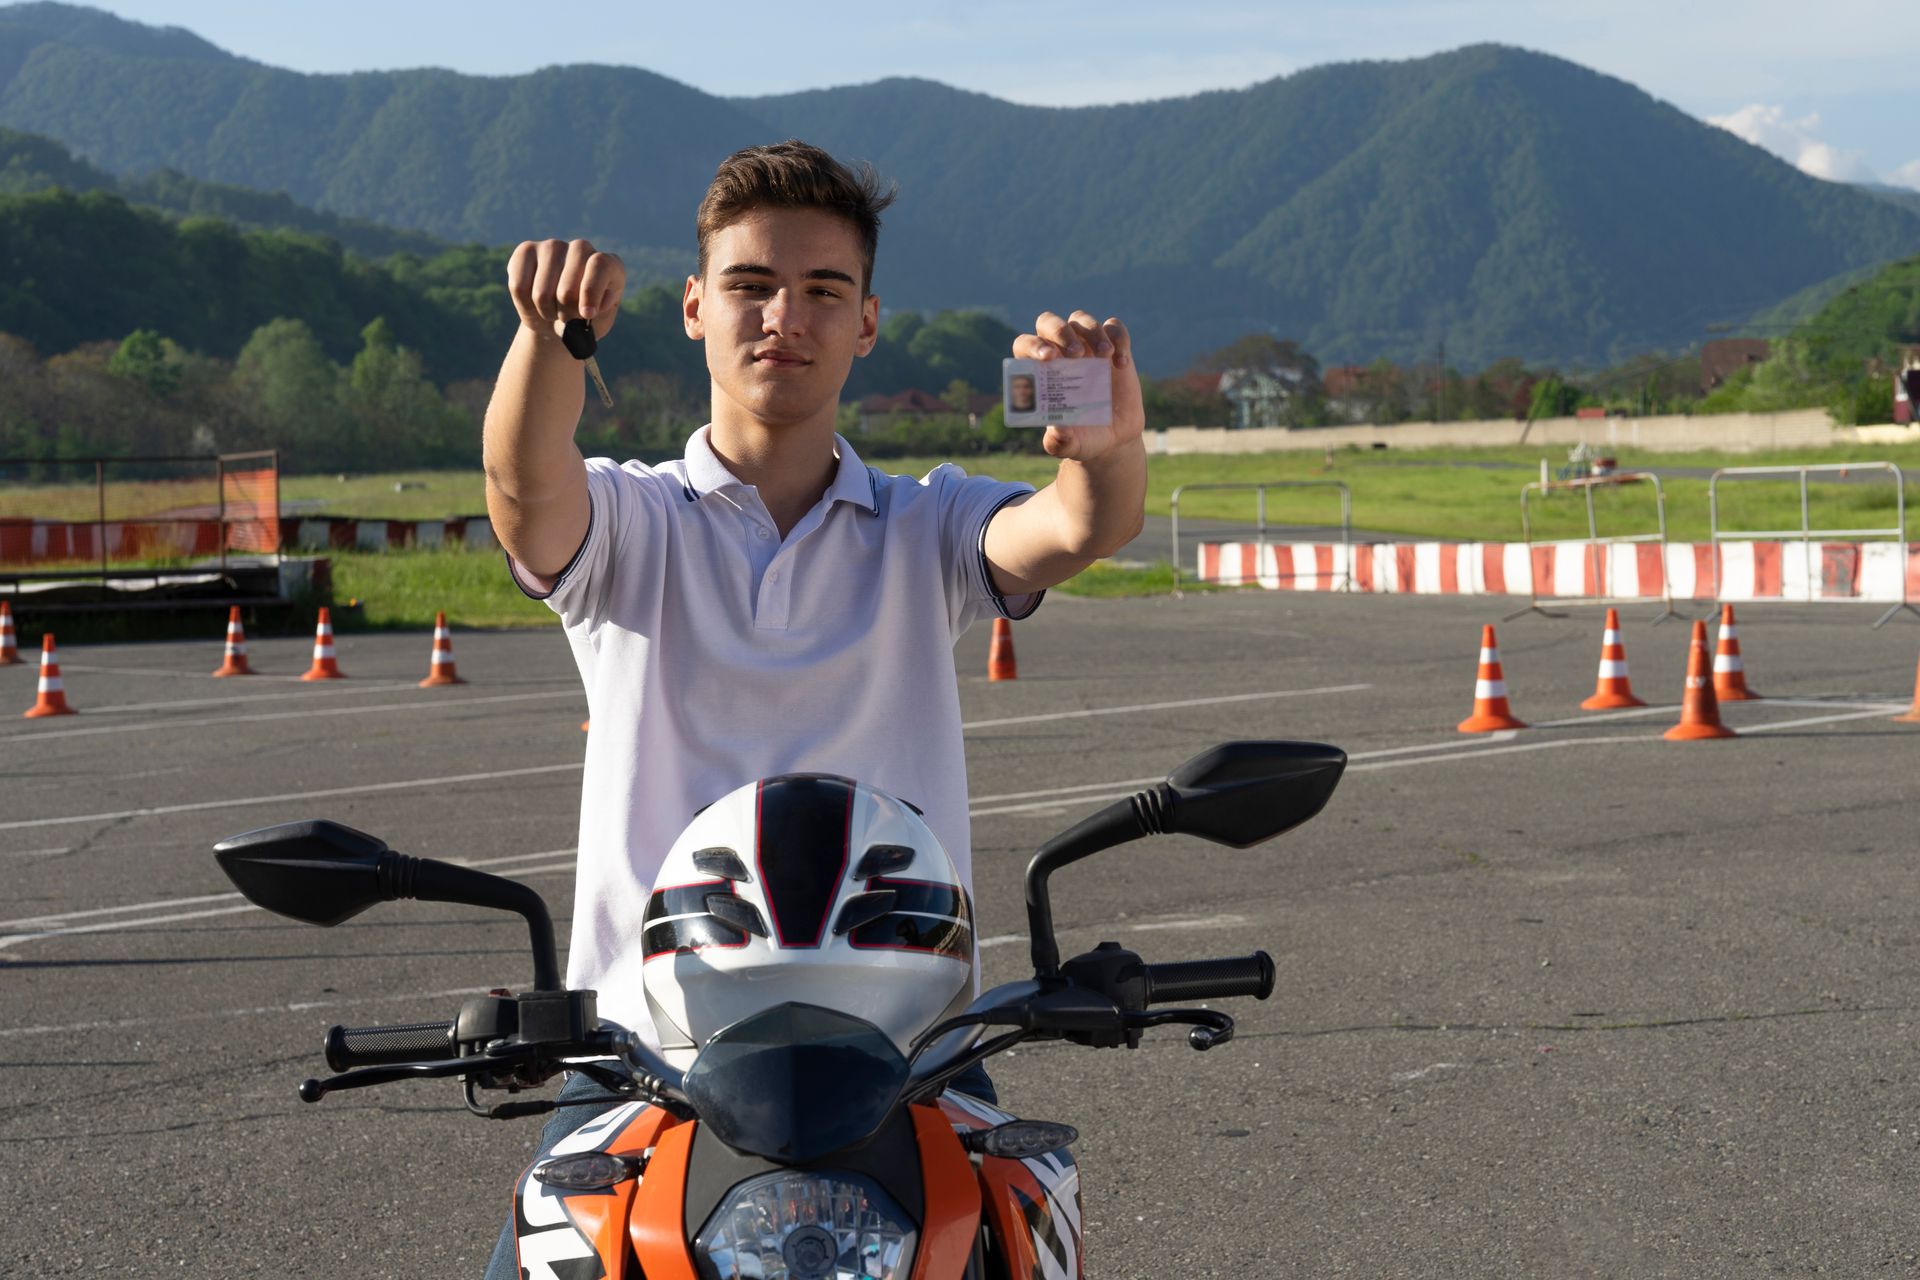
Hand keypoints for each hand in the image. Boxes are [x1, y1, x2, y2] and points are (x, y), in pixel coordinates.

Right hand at [506, 239, 625, 345]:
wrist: (558, 319)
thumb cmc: (583, 321)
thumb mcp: (597, 325)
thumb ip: (594, 318)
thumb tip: (582, 312)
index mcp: (610, 264)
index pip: (599, 265)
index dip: (590, 292)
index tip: (586, 315)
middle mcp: (582, 248)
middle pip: (567, 289)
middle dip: (564, 315)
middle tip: (567, 320)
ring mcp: (553, 246)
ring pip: (541, 293)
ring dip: (545, 312)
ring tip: (552, 312)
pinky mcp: (526, 250)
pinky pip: (519, 286)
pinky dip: (524, 306)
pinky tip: (534, 303)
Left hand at [1012, 310, 1144, 462]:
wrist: (1113, 438)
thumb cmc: (1083, 439)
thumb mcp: (1071, 446)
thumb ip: (1059, 442)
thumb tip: (1057, 431)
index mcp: (1040, 372)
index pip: (1025, 346)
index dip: (1032, 347)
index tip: (1048, 359)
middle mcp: (1059, 354)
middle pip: (1048, 322)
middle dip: (1059, 331)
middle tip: (1075, 353)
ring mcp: (1086, 348)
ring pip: (1080, 319)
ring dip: (1091, 331)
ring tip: (1104, 356)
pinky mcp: (1113, 348)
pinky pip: (1114, 328)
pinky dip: (1118, 338)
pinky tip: (1120, 364)